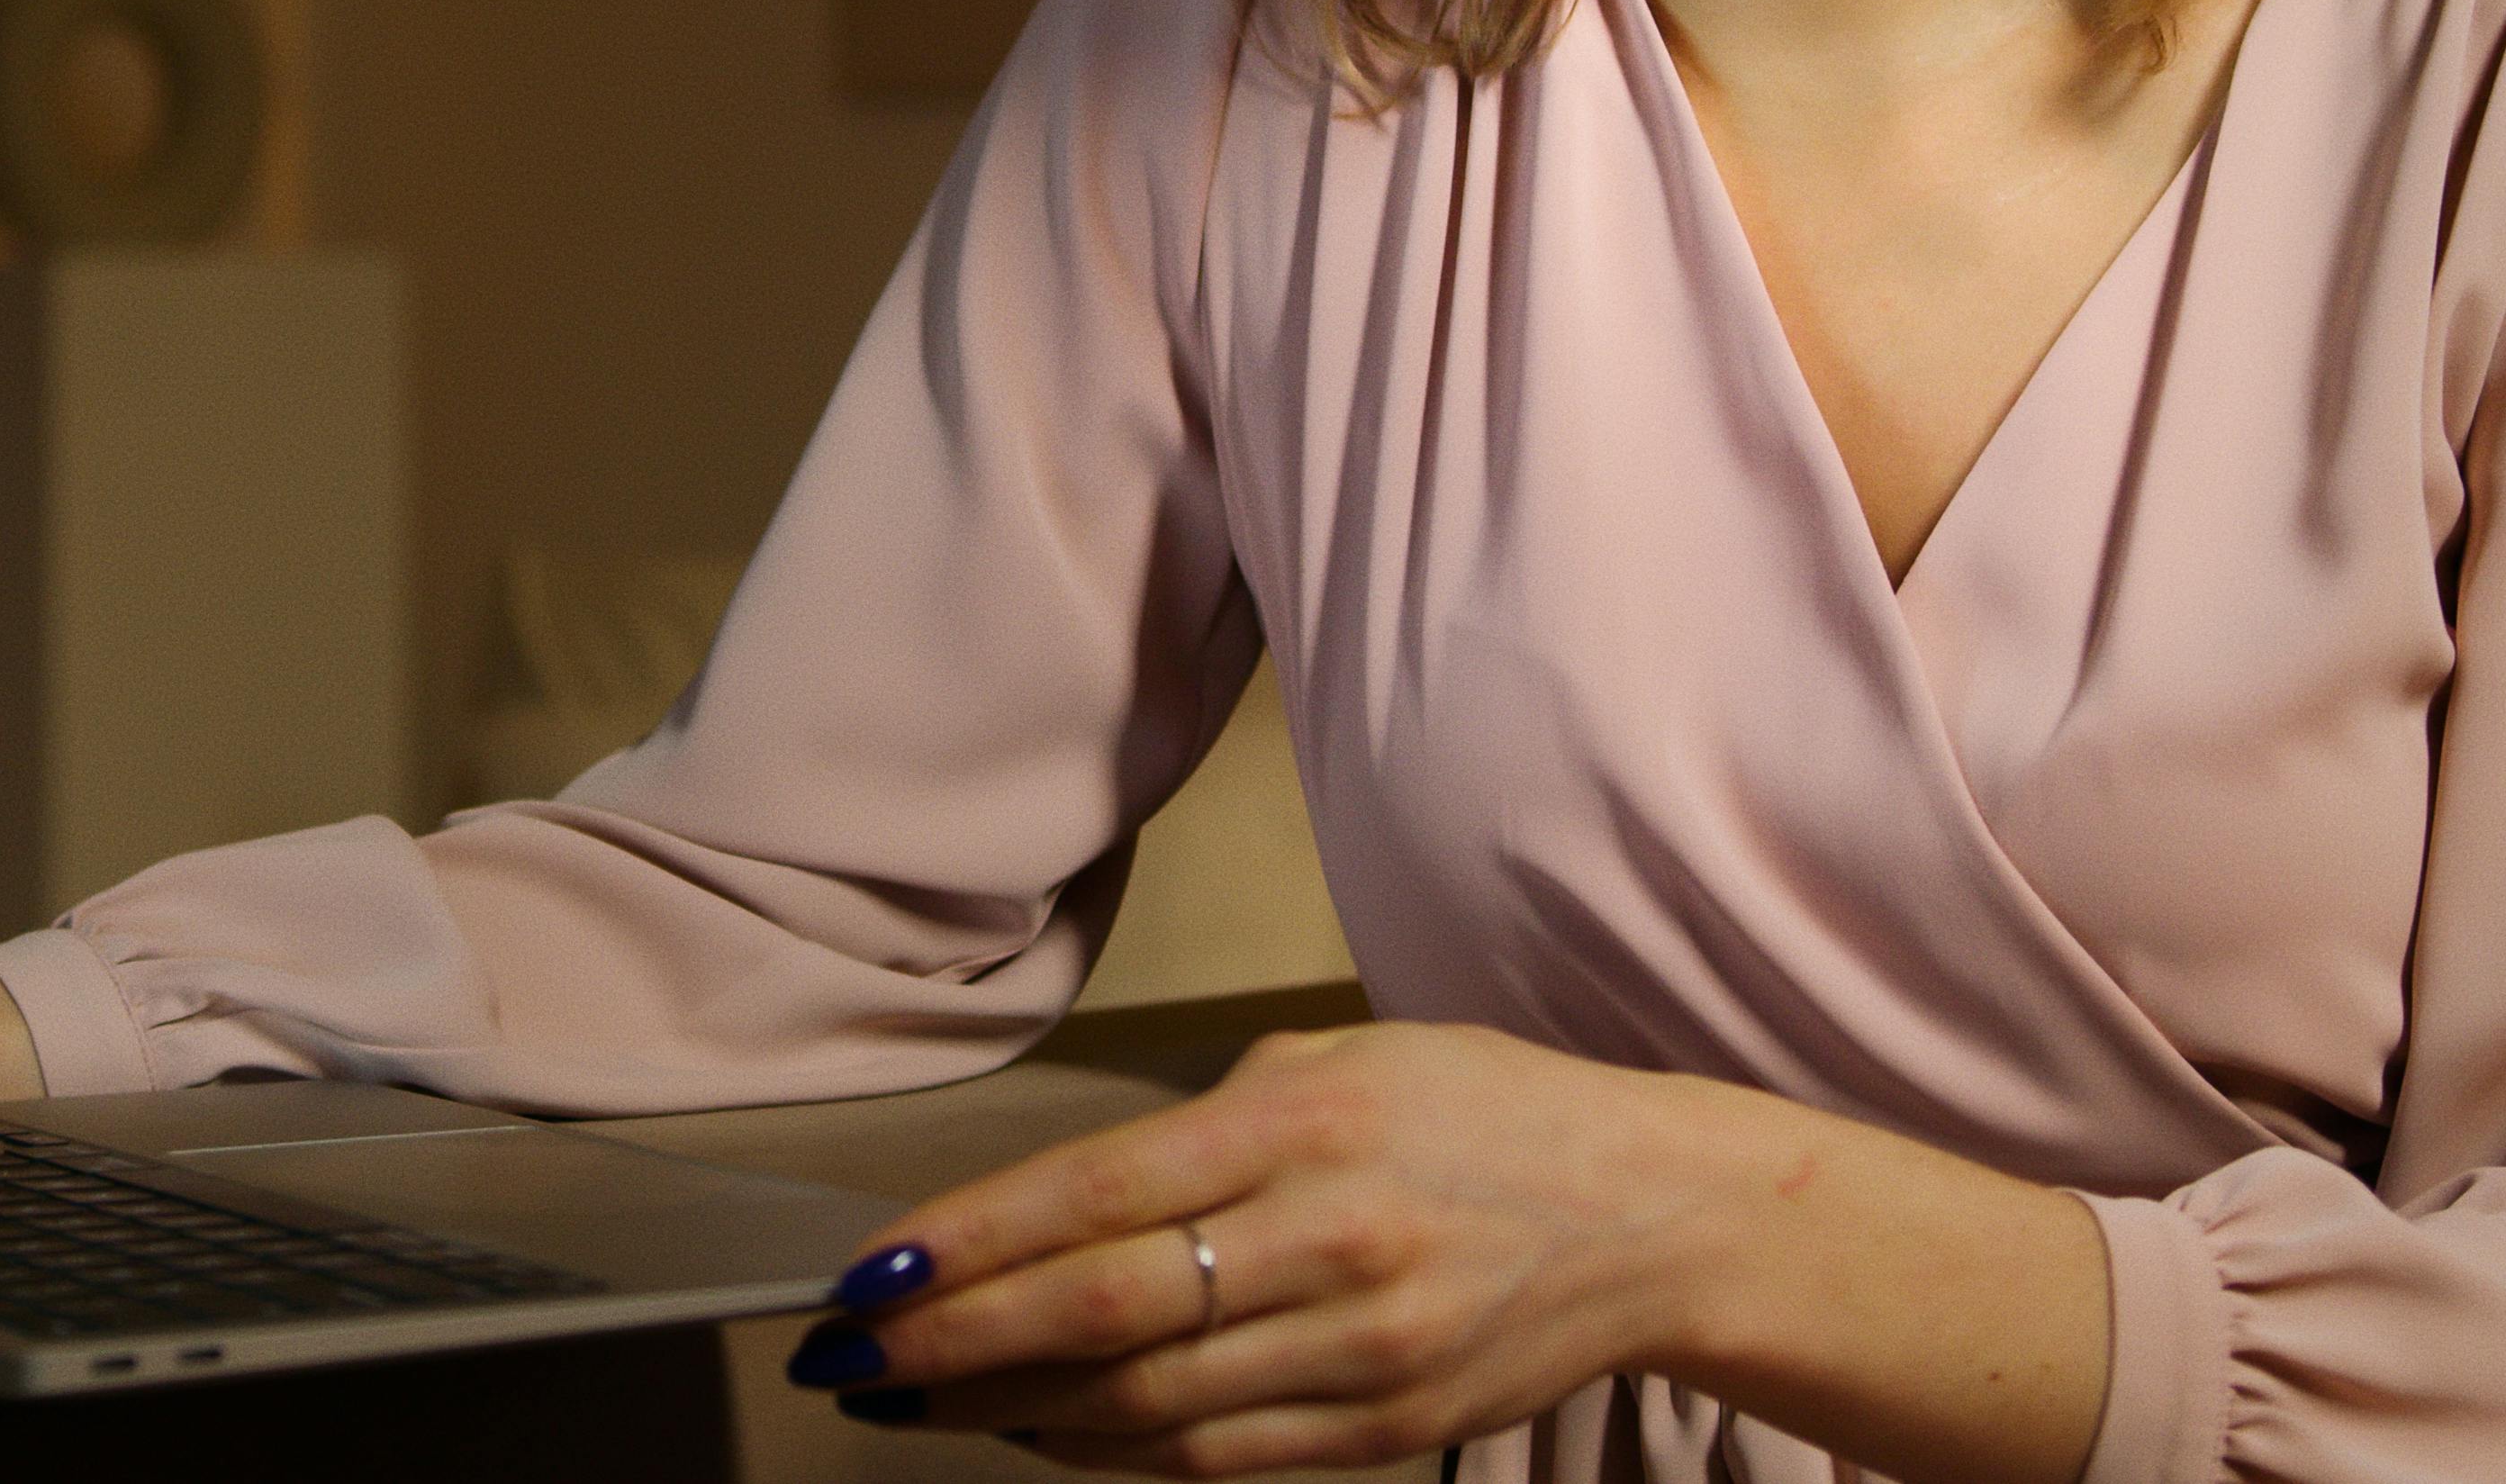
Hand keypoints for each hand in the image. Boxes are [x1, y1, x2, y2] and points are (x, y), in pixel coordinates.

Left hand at [779, 1023, 2103, 1481]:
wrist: (1655, 1217)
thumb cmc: (1480, 1112)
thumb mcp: (1344, 1060)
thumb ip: (1206, 1125)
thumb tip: (1057, 1204)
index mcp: (1309, 1125)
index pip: (1094, 1195)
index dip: (963, 1248)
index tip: (867, 1277)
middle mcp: (1331, 1241)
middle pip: (1099, 1317)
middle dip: (951, 1346)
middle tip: (850, 1360)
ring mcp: (1361, 1351)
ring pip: (1142, 1406)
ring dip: (1006, 1411)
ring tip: (917, 1399)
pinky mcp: (1387, 1430)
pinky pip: (1214, 1458)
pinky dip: (1107, 1452)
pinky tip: (1037, 1432)